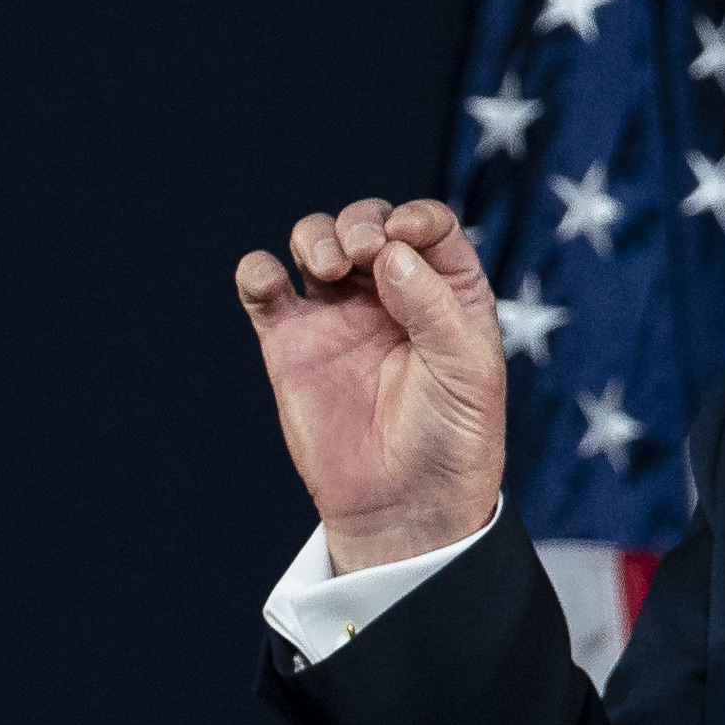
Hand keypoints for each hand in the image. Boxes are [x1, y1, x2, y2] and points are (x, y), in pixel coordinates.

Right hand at [235, 198, 507, 572]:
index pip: (429, 227)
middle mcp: (390, 292)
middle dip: (360, 223)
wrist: (403, 507)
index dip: (413, 217)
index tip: (400, 235)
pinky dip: (257, 272)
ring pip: (315, 241)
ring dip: (315, 236)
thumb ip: (433, 307)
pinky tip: (270, 283)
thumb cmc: (452, 439)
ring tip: (327, 268)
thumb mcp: (467, 370)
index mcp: (446, 291)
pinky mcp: (290, 342)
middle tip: (361, 255)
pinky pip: (265, 289)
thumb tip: (389, 253)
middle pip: (367, 223)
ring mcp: (337, 314)